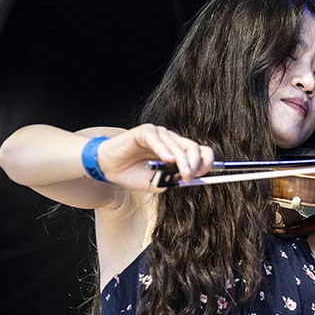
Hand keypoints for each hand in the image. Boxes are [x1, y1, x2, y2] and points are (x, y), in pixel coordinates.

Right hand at [96, 124, 214, 191]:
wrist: (109, 168)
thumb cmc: (133, 174)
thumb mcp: (156, 183)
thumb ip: (171, 180)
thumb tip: (185, 178)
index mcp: (178, 152)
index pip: (201, 152)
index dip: (205, 163)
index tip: (202, 176)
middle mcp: (172, 141)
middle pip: (193, 147)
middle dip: (195, 164)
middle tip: (191, 178)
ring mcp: (159, 135)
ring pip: (177, 145)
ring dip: (183, 162)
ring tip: (183, 175)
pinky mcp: (144, 132)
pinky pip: (157, 139)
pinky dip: (164, 150)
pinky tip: (167, 161)